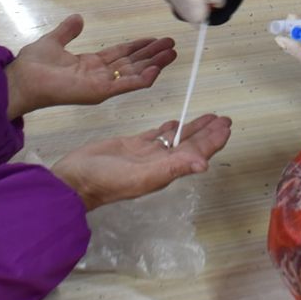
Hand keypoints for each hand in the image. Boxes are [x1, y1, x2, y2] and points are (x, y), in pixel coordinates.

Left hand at [4, 15, 176, 118]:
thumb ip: (68, 31)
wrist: (22, 78)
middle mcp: (99, 76)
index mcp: (90, 64)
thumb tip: (78, 17)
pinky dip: (142, 78)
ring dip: (153, 64)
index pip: (121, 55)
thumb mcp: (54, 41)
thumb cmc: (33, 65)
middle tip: (172, 45)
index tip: (155, 38)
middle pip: (132, 64)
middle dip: (152, 54)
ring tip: (172, 53)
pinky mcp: (99, 93)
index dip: (138, 47)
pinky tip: (156, 70)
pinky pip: (125, 86)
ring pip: (134, 74)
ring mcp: (100, 85)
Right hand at [52, 115, 232, 211]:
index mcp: (165, 171)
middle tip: (225, 118)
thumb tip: (204, 165)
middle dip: (208, 132)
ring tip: (209, 117)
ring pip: (176, 138)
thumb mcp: (140, 176)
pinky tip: (175, 122)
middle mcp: (159, 163)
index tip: (227, 127)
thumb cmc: (104, 182)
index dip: (212, 141)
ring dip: (192, 128)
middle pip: (190, 144)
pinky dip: (168, 128)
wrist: (73, 180)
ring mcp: (145, 154)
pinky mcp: (131, 146)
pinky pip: (156, 135)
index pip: (195, 153)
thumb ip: (172, 168)